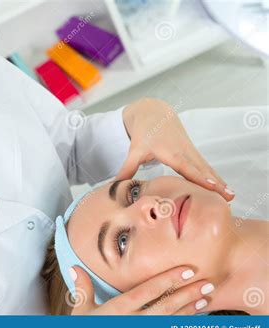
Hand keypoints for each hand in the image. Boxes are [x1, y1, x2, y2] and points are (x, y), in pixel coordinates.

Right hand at [69, 265, 213, 314]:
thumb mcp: (81, 312)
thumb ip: (83, 289)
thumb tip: (76, 268)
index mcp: (118, 310)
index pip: (147, 291)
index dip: (168, 280)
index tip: (186, 271)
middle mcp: (134, 323)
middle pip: (166, 306)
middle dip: (187, 294)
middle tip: (206, 283)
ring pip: (171, 322)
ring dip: (190, 310)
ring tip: (205, 299)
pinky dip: (183, 327)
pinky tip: (194, 322)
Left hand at [117, 98, 233, 200]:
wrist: (154, 113)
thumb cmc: (144, 132)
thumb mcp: (134, 150)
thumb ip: (127, 169)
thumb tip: (115, 186)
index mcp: (169, 151)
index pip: (185, 166)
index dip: (198, 176)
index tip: (210, 185)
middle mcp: (183, 151)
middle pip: (201, 169)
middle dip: (215, 182)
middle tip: (228, 196)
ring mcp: (190, 151)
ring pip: (206, 168)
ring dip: (219, 181)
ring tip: (231, 195)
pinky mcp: (193, 152)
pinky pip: (205, 166)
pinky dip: (215, 176)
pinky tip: (224, 187)